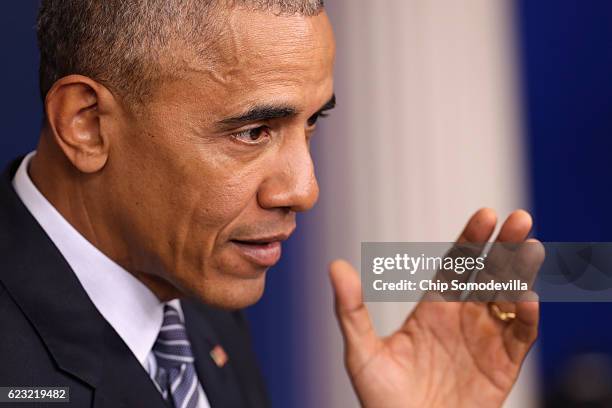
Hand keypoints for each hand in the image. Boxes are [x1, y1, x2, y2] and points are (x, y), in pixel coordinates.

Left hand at [330, 209, 543, 407]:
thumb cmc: (382, 400)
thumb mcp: (362, 352)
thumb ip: (351, 309)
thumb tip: (334, 266)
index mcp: (433, 308)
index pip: (456, 265)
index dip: (472, 240)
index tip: (485, 215)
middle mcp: (462, 318)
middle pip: (489, 275)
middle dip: (505, 247)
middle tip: (521, 220)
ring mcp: (484, 340)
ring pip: (510, 299)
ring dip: (522, 275)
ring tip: (531, 248)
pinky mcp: (502, 367)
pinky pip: (520, 338)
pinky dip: (527, 319)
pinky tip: (526, 300)